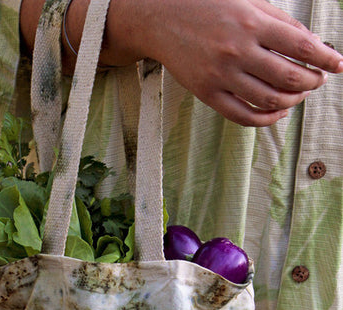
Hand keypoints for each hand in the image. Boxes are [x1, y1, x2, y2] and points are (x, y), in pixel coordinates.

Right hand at [137, 0, 342, 125]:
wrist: (161, 17)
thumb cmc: (208, 5)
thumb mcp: (248, 2)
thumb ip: (280, 22)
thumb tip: (313, 44)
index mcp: (252, 22)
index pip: (302, 47)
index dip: (326, 59)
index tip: (338, 65)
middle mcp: (237, 50)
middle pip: (289, 77)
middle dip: (311, 82)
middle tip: (318, 81)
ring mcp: (221, 75)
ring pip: (269, 101)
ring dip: (292, 102)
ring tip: (298, 95)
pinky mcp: (207, 94)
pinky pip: (243, 116)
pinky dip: (266, 119)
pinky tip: (276, 113)